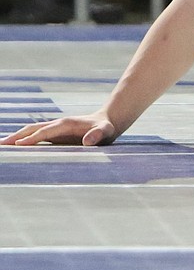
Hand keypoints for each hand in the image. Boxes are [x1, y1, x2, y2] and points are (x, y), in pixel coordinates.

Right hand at [0, 113, 119, 145]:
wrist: (107, 121)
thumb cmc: (106, 128)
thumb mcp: (106, 131)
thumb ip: (98, 135)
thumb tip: (88, 141)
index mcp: (66, 124)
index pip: (46, 131)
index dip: (33, 138)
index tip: (19, 145)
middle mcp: (57, 124)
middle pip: (33, 129)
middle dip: (17, 136)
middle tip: (2, 144)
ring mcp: (55, 129)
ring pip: (31, 131)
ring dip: (17, 137)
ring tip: (2, 145)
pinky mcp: (55, 134)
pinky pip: (36, 136)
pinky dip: (24, 140)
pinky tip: (16, 147)